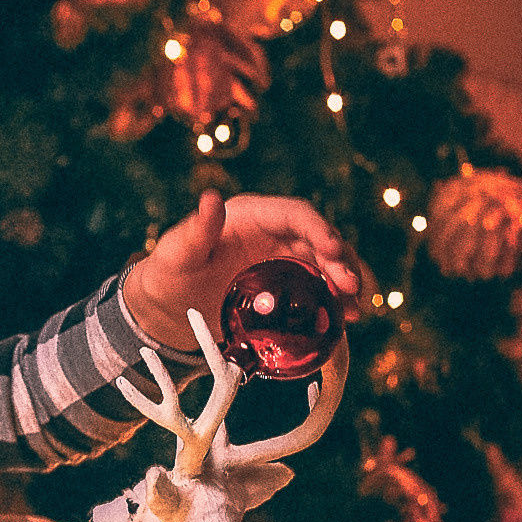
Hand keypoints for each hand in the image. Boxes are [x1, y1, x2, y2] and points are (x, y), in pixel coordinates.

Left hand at [122, 188, 361, 353]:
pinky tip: (345, 322)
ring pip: (326, 266)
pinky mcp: (285, 288)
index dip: (318, 229)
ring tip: (355, 310)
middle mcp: (273, 234)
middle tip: (351, 289)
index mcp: (252, 216)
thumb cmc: (167, 274)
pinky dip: (333, 304)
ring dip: (345, 284)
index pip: (295, 214)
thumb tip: (212, 199)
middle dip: (341, 261)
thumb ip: (195, 230)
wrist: (166, 308)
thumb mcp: (175, 253)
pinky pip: (317, 291)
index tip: (334, 249)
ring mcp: (282, 261)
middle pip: (319, 241)